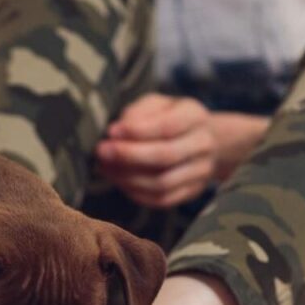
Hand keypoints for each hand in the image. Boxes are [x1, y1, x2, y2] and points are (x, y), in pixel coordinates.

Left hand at [96, 94, 217, 208]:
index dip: (137, 131)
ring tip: (105, 167)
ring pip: (162, 183)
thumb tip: (115, 133)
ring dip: (128, 178)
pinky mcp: (192, 191)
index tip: (111, 132)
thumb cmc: (169, 117)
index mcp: (194, 116)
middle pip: (165, 156)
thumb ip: (137, 114)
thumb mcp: (155, 104)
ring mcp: (201, 171)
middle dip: (129, 156)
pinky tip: (118, 180)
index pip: (167, 126)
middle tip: (102, 152)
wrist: (202, 139)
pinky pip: (161, 199)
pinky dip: (135, 193)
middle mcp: (203, 144)